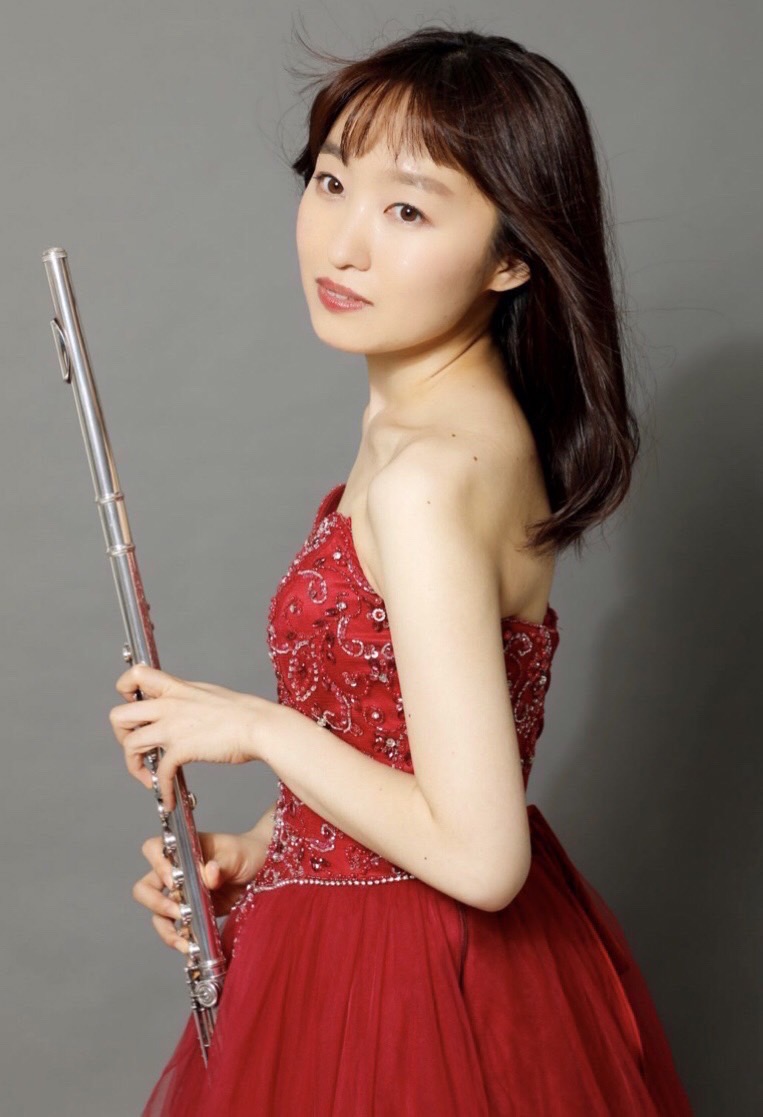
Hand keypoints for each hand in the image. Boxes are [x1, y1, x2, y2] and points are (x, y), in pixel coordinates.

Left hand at [109, 665, 273, 810]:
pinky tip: (169, 799)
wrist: (260, 726)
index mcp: (176, 688)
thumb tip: (181, 707)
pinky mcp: (181, 749)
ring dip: (133, 765)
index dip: (124, 690)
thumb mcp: (209, 694)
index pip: (135, 675)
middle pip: (118, 715)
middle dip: (121, 735)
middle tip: (136, 746)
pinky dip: (162, 790)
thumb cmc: (243, 713)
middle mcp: (168, 705)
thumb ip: (188, 699)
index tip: (132, 704)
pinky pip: (159, 774)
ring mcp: (172, 727)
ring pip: (130, 744)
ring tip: (147, 776)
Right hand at [133, 829, 269, 952]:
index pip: (153, 850)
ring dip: (165, 928)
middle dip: (156, 903)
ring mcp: (182, 895)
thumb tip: (209, 874)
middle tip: (178, 912)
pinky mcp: (192, 914)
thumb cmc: (246, 853)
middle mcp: (177, 872)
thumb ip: (221, 864)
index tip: (174, 880)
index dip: (157, 866)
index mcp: (184, 850)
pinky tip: (191, 946)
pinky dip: (179, 939)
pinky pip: (175, 929)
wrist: (262, 869)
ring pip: (157, 913)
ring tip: (183, 940)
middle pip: (145, 887)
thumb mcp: (236, 855)